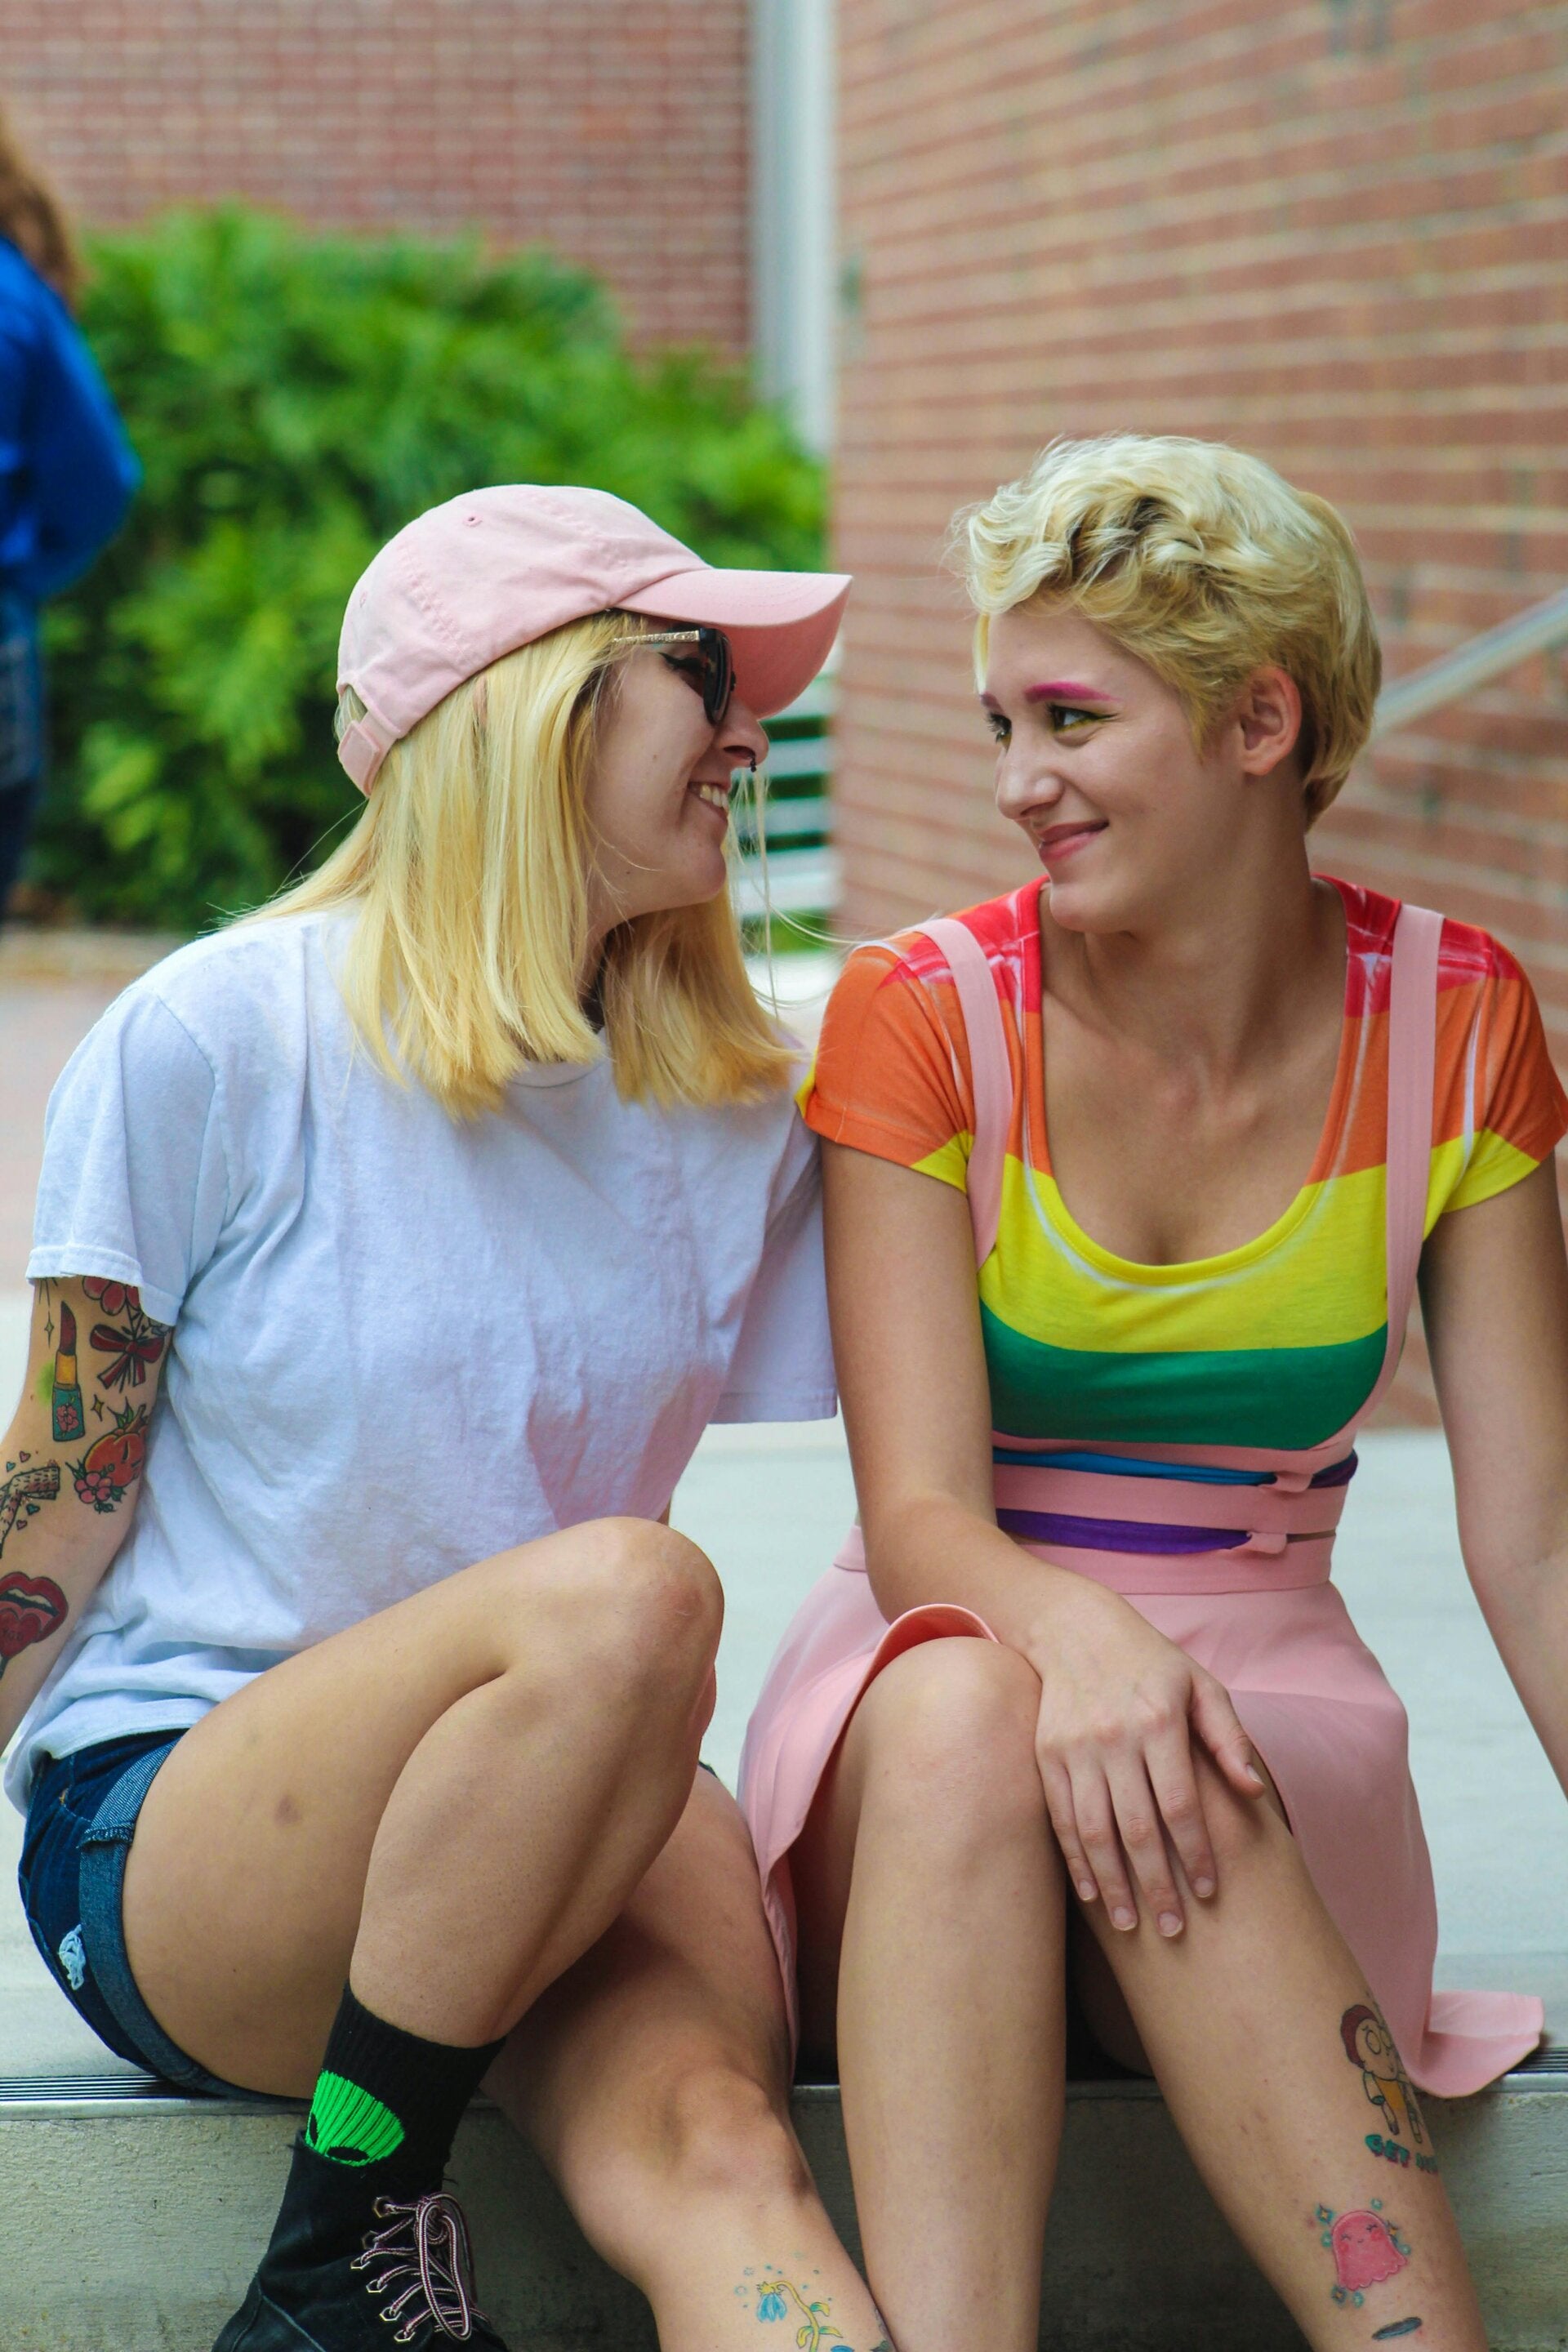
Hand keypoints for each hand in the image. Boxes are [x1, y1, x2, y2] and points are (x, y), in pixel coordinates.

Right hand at [1025, 1576, 1264, 1935]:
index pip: (1181, 1804)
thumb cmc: (1151, 1662)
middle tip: (1173, 1930)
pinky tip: (1092, 1892)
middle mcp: (1116, 1737)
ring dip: (1113, 1883)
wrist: (1074, 1628)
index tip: (1207, 1893)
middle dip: (1156, 1885)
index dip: (1194, 1854)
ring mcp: (1076, 1747)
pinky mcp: (1046, 1754)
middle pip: (1137, 1828)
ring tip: (1132, 1925)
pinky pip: (1060, 1817)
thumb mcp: (1201, 1686)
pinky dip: (1075, 1859)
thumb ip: (1228, 1738)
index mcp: (1160, 1721)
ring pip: (1093, 1830)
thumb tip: (1253, 1791)